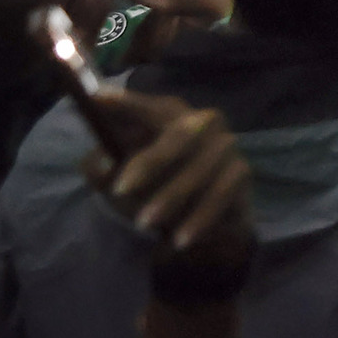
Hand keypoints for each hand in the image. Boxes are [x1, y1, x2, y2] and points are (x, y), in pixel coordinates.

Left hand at [80, 90, 253, 292]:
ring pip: (200, 169)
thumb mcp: (124, 180)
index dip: (125, 103)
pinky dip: (198, 218)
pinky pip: (220, 195)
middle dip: (151, 162)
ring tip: (142, 224)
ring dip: (170, 198)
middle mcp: (204, 122)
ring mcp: (227, 146)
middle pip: (181, 135)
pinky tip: (178, 239)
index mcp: (171, 114)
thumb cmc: (156, 188)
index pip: (147, 107)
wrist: (203, 219)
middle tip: (120, 191)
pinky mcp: (241, 172)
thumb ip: (104, 170)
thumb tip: (99, 162)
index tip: (96, 98)